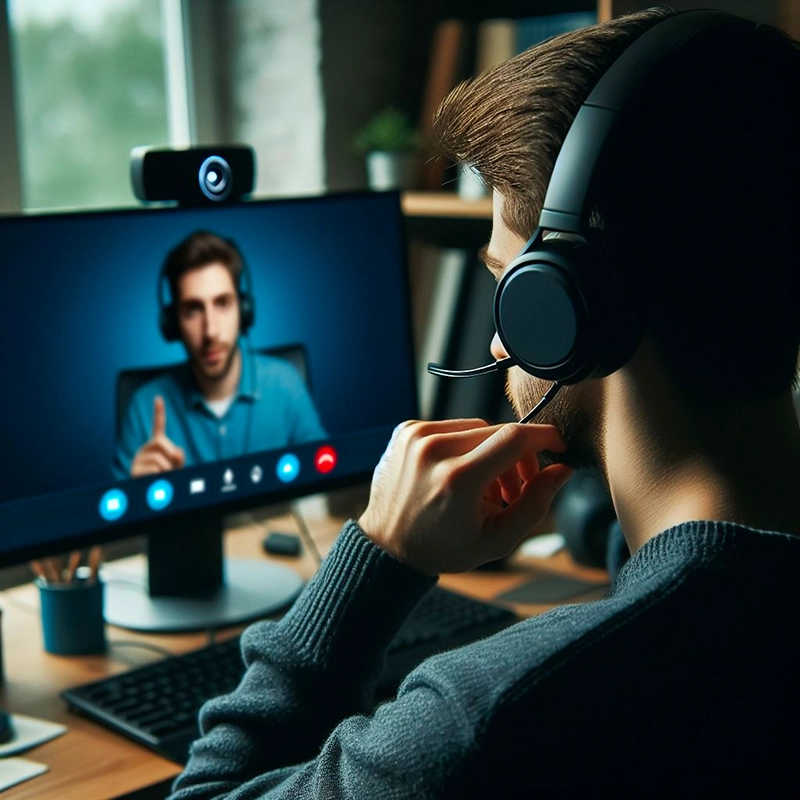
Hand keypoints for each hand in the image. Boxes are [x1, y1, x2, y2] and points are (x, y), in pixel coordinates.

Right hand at [130, 395, 185, 476]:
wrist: (152, 492)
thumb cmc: (167, 476)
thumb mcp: (177, 465)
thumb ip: (179, 457)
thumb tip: (176, 452)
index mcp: (157, 444)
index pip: (158, 425)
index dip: (159, 412)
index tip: (159, 398)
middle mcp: (145, 448)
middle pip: (161, 443)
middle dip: (170, 455)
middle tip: (170, 467)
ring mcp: (138, 458)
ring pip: (159, 460)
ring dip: (166, 470)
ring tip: (163, 475)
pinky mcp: (134, 470)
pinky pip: (153, 471)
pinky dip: (159, 477)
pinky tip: (155, 479)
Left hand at [358, 419, 573, 575]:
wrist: (387, 547)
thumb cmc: (442, 548)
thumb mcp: (496, 540)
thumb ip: (535, 504)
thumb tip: (562, 469)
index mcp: (457, 478)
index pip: (515, 438)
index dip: (545, 437)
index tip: (558, 447)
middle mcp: (433, 449)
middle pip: (499, 431)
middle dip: (518, 456)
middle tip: (514, 489)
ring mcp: (415, 436)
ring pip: (477, 427)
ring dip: (490, 451)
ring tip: (485, 487)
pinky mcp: (406, 430)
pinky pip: (452, 426)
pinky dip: (464, 445)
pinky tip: (459, 474)